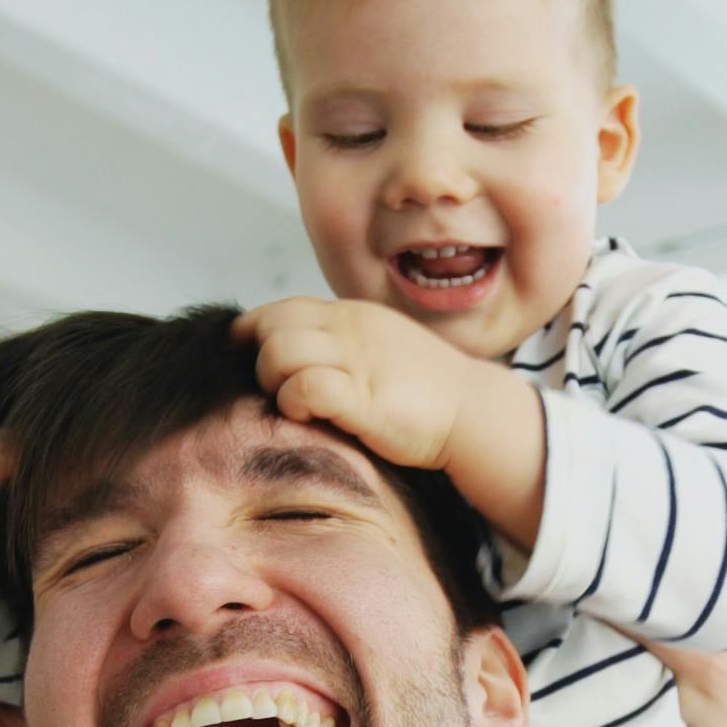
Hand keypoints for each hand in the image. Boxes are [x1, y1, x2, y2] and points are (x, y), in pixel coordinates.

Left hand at [236, 297, 503, 473]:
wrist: (473, 411)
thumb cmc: (419, 390)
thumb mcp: (371, 348)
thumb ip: (333, 344)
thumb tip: (281, 356)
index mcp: (348, 315)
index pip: (277, 310)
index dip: (254, 336)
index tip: (254, 365)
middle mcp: (349, 329)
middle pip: (271, 326)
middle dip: (260, 360)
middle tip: (278, 390)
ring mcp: (357, 361)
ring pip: (280, 351)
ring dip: (274, 382)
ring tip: (295, 405)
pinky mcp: (365, 398)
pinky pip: (306, 386)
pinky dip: (295, 403)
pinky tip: (312, 417)